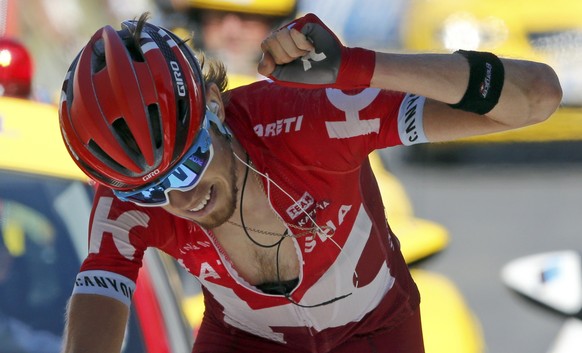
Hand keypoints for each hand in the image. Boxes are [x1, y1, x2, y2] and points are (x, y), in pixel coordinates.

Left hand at [258, 13, 375, 88]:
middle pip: (272, 40)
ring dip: (296, 51)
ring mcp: (296, 24)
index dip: (279, 58)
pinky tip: (312, 47)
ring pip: (282, 35)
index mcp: (277, 43)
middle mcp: (285, 31)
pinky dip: (304, 45)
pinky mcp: (307, 20)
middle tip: (301, 58)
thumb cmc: (309, 74)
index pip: (266, 45)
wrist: (333, 71)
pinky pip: (295, 32)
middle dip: (287, 56)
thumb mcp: (282, 76)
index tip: (292, 63)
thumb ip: (266, 68)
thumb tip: (265, 55)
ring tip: (307, 53)